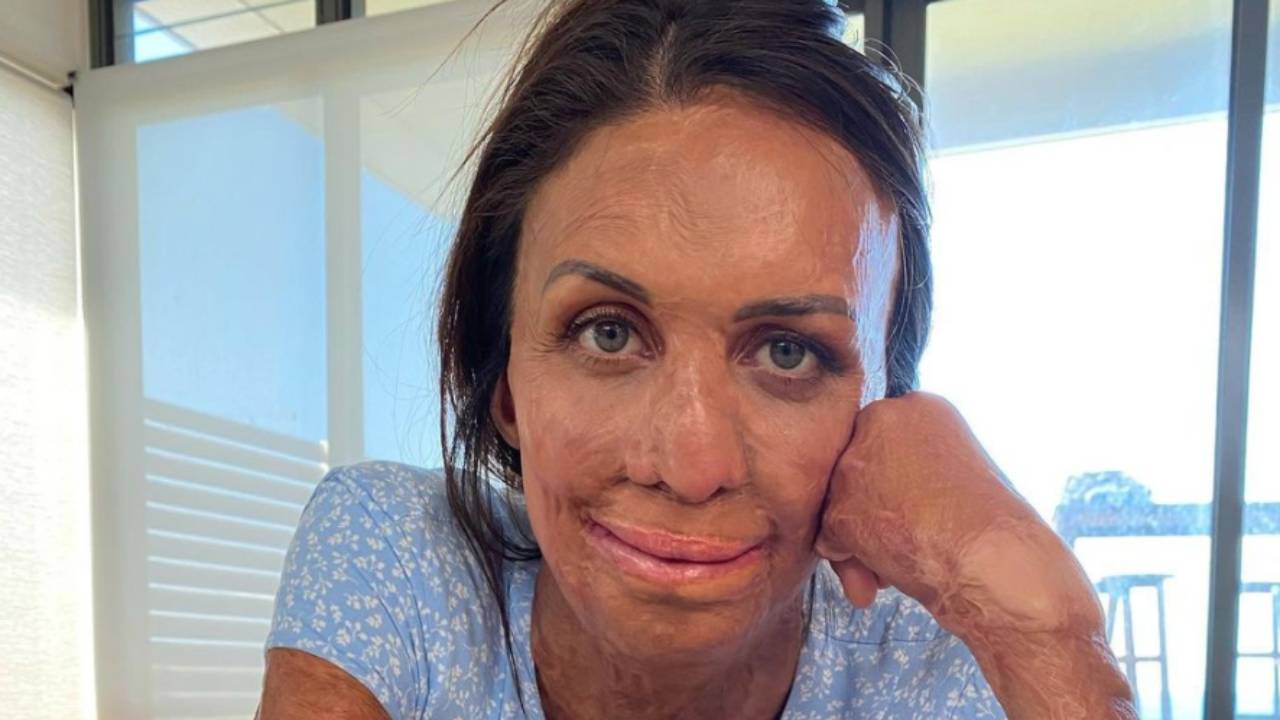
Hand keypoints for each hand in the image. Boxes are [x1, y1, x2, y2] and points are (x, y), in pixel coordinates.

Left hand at [814, 392, 1135, 718]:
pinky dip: (851, 563)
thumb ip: (905, 475)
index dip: (890, 489)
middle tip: (906, 544)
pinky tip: (887, 573)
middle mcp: (882, 419)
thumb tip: (855, 504)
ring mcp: (858, 460)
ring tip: (898, 566)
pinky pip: (828, 537)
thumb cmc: (989, 529)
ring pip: (836, 506)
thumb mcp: (948, 478)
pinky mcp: (843, 502)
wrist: (1001, 561)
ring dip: (860, 545)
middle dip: (870, 517)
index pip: (876, 446)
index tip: (919, 513)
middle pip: (851, 473)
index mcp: (918, 406)